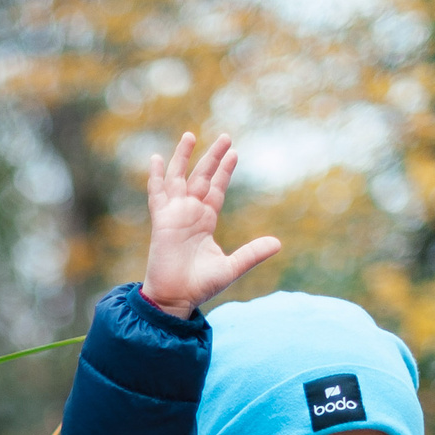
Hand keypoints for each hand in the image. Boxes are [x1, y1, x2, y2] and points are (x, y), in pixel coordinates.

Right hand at [140, 132, 281, 318]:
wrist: (175, 298)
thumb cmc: (200, 286)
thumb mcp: (231, 267)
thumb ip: (252, 254)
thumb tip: (278, 243)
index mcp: (205, 221)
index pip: (216, 190)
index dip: (225, 172)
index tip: (234, 153)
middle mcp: (190, 214)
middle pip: (202, 177)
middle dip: (212, 157)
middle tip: (225, 136)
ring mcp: (174, 215)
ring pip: (179, 179)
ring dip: (183, 158)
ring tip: (190, 136)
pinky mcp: (162, 220)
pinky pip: (157, 194)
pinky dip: (156, 177)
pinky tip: (157, 159)